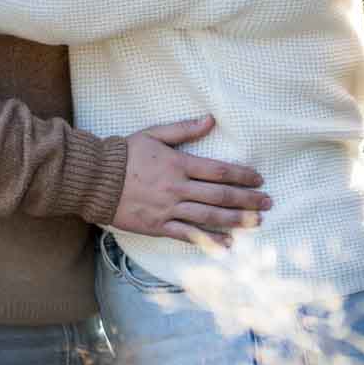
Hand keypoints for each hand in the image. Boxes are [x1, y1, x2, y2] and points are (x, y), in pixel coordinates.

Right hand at [115, 114, 271, 247]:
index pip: (219, 170)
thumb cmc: (125, 153)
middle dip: (247, 199)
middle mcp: (177, 187)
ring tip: (257, 223)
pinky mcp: (158, 226)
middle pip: (220, 195)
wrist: (95, 179)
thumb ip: (184, 129)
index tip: (259, 179)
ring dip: (236, 220)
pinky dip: (209, 240)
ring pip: (209, 216)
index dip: (243, 175)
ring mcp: (169, 208)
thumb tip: (210, 119)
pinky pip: (188, 235)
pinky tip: (227, 244)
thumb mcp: (154, 134)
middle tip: (268, 203)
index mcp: (178, 163)